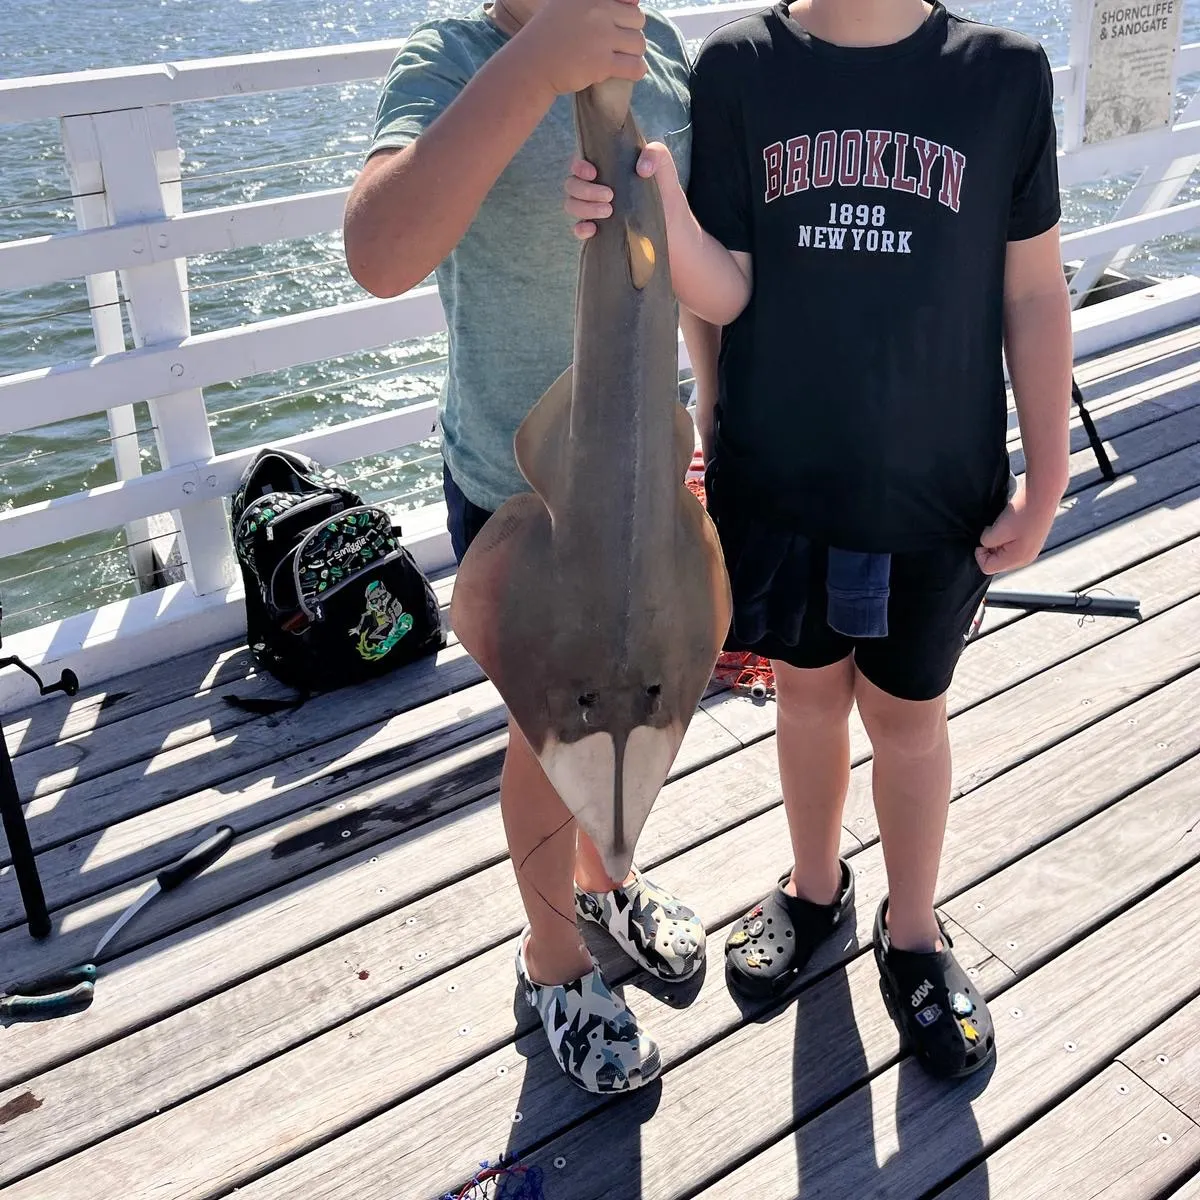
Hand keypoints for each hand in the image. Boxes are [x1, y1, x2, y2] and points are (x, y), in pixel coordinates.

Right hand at [520, 0, 646, 96]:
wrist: (531, 65)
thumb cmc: (548, 37)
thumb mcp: (566, 5)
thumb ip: (596, 2)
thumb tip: (635, 0)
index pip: (629, 0)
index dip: (625, 14)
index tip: (614, 26)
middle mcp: (598, 10)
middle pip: (638, 19)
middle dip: (630, 33)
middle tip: (616, 45)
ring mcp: (601, 36)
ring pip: (639, 43)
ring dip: (632, 53)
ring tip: (619, 59)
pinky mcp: (602, 63)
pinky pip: (636, 66)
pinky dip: (636, 70)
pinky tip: (628, 71)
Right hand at [564, 142, 683, 238]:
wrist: (673, 224)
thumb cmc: (665, 190)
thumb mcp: (664, 166)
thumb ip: (655, 153)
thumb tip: (641, 169)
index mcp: (605, 168)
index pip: (579, 162)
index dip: (579, 166)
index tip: (593, 172)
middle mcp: (595, 187)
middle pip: (571, 184)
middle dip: (586, 190)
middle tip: (610, 195)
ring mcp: (594, 209)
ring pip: (571, 204)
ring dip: (585, 207)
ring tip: (609, 211)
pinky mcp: (597, 230)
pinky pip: (578, 229)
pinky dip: (581, 228)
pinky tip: (594, 228)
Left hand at [975, 478, 1057, 575]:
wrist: (1043, 495)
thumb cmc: (1023, 511)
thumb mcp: (998, 529)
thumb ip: (986, 541)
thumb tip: (984, 543)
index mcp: (1018, 559)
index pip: (987, 567)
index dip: (980, 553)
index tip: (985, 536)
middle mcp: (1025, 558)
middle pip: (996, 562)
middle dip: (989, 548)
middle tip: (994, 530)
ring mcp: (1029, 550)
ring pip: (1002, 553)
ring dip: (997, 541)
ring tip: (1003, 526)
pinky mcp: (1030, 541)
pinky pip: (1010, 546)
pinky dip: (1005, 537)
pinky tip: (1009, 524)